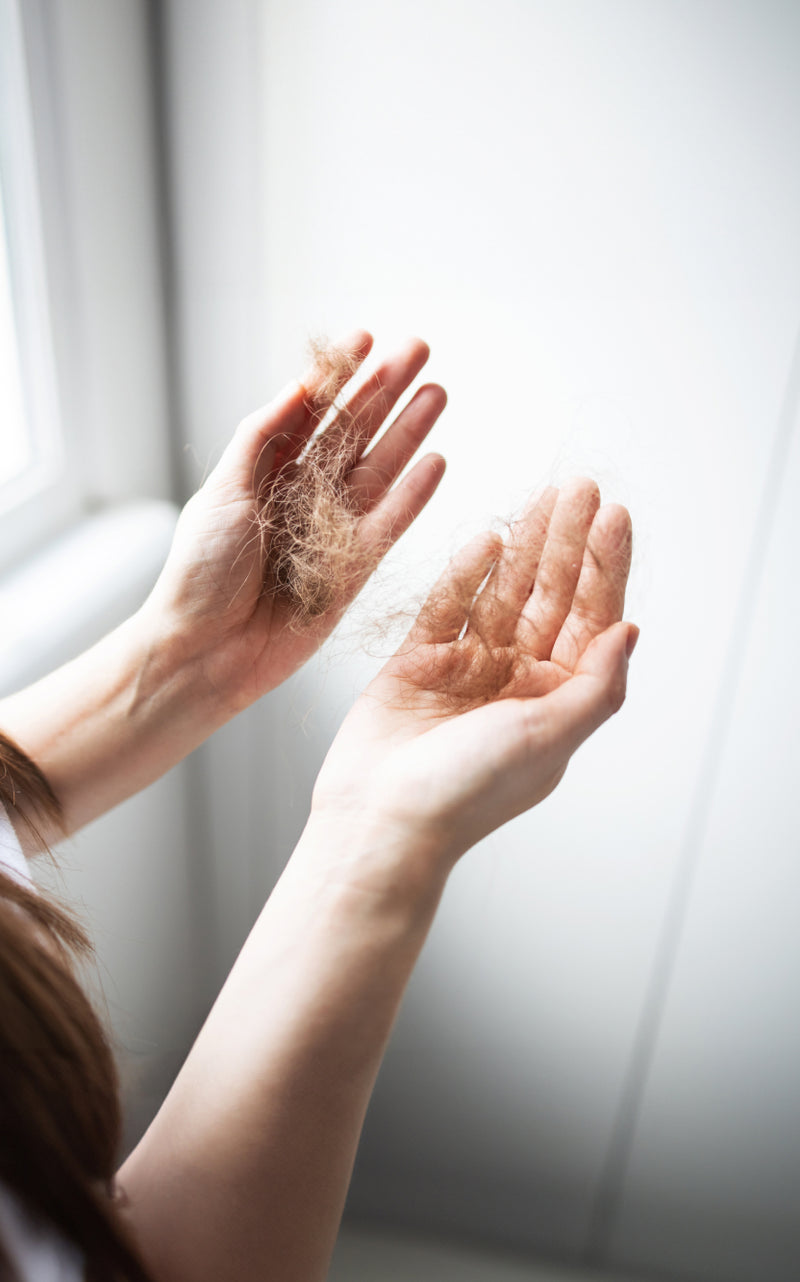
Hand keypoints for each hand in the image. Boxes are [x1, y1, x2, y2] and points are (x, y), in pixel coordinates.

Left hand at [145, 331, 446, 710]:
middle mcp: (301, 496)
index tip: (365, 337)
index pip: (309, 411)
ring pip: (378, 471)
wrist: (205, 651)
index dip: (338, 375)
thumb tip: (298, 387)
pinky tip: (436, 461)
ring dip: (408, 432)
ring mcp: (330, 531)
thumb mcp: (222, 492)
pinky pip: (390, 525)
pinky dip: (413, 496)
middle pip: (352, 432)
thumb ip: (260, 439)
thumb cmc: (200, 573)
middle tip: (419, 350)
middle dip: (385, 390)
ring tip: (437, 392)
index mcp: (263, 471)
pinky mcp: (353, 570)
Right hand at [311, 479, 636, 874]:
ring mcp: (468, 665)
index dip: (605, 567)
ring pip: (504, 591)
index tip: (614, 516)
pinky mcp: (419, 658)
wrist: (382, 817)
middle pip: (552, 596)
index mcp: (554, 699)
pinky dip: (467, 572)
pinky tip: (488, 540)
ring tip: (544, 495)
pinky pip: (448, 604)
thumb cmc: (467, 791)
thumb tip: (631, 629)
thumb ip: (596, 684)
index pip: (590, 619)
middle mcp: (516, 678)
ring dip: (526, 544)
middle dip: (569, 541)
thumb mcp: (550, 737)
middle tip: (581, 486)